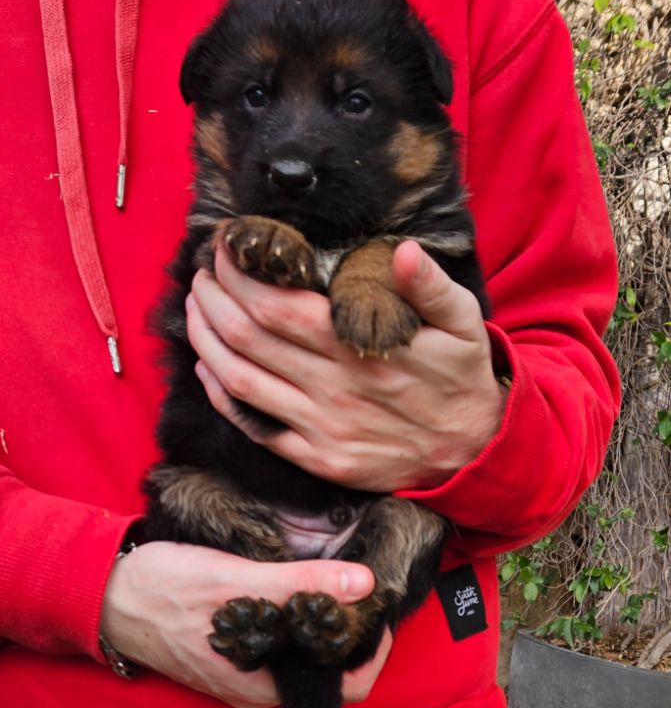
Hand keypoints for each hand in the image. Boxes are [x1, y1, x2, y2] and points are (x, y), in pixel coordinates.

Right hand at [100, 541, 390, 707]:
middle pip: (329, 671)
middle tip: (364, 587)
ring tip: (338, 582)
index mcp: (265, 683)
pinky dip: (299, 621)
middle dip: (353, 634)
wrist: (108, 595)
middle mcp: (258, 687)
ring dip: (325, 626)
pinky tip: (300, 587)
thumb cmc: (166, 590)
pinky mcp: (231, 654)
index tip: (382, 611)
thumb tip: (362, 582)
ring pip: (304, 656)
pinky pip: (280, 646)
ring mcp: (243, 672)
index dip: (373, 652)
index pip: (347, 687)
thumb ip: (300, 584)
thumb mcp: (238, 580)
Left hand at [186, 239, 506, 490]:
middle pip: (248, 336)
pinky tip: (206, 368)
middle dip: (213, 297)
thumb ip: (431, 287)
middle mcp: (332, 388)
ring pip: (240, 380)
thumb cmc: (462, 379)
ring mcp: (320, 428)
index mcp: (359, 349)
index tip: (224, 248)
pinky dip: (220, 396)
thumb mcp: (465, 325)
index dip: (239, 275)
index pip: (278, 303)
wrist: (473, 454)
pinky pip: (254, 429)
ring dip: (205, 341)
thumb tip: (404, 252)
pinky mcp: (317, 459)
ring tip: (194, 309)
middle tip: (201, 272)